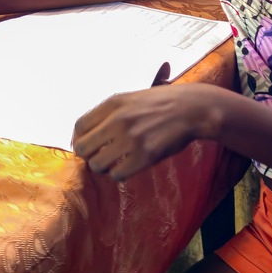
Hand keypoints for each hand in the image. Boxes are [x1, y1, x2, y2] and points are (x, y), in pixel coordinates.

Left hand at [71, 83, 223, 180]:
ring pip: (97, 165)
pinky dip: (119, 174)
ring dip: (104, 167)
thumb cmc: (163, 103)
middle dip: (89, 155)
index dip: (79, 139)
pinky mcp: (144, 156)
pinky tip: (128, 167)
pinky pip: (117, 174)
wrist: (192, 109)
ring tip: (115, 163)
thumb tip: (89, 133)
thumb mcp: (132, 98)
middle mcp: (118, 120)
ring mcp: (130, 139)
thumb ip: (110, 112)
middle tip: (100, 156)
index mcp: (113, 103)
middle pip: (83, 148)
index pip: (80, 126)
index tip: (88, 146)